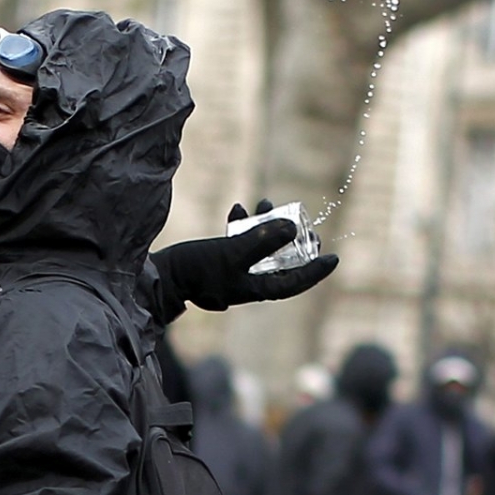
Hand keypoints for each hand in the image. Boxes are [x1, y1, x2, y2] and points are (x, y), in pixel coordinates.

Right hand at [148, 203, 338, 312]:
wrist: (161, 275)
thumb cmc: (195, 269)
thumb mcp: (231, 252)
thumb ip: (262, 241)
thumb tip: (293, 227)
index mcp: (255, 289)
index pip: (294, 282)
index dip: (315, 270)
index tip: (333, 258)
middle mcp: (247, 283)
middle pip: (280, 265)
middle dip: (295, 245)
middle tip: (310, 230)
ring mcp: (232, 273)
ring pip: (259, 250)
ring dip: (266, 228)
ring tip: (269, 205)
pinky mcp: (217, 262)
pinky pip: (238, 244)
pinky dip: (241, 227)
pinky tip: (237, 209)